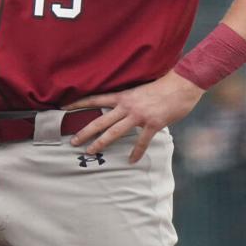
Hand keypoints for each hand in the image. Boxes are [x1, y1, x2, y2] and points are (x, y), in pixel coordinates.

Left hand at [64, 71, 204, 162]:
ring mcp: (139, 115)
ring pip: (114, 132)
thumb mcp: (140, 90)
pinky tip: (131, 160)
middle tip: (72, 141)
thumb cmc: (163, 86)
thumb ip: (130, 101)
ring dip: (101, 143)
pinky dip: (136, 152)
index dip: (78, 104)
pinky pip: (142, 141)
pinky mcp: (153, 123)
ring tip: (91, 151)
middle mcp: (127, 106)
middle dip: (85, 132)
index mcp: (123, 96)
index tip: (63, 108)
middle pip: (100, 120)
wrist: (182, 84)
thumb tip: (122, 110)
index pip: (95, 99)